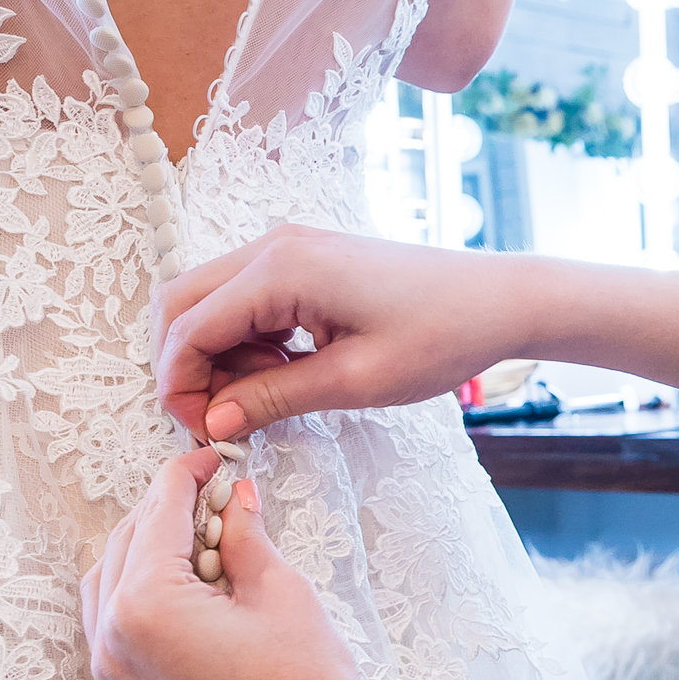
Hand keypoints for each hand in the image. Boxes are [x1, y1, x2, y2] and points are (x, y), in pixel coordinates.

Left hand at [82, 449, 405, 679]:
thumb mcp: (282, 594)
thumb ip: (244, 537)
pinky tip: (185, 590)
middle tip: (215, 496)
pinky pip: (111, 627)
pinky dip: (138, 596)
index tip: (213, 460)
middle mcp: (111, 637)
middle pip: (126, 544)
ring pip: (108, 584)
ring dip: (146, 552)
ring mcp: (111, 674)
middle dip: (166, 512)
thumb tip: (234, 497)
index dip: (187, 477)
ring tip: (201, 544)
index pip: (158, 514)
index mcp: (146, 604)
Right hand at [152, 224, 528, 442]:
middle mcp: (273, 246)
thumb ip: (274, 397)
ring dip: (219, 354)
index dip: (182, 385)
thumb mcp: (354, 381)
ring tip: (271, 394)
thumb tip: (213, 422)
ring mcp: (287, 248)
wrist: (496, 300)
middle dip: (189, 366)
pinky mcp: (304, 261)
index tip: (204, 433)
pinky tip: (286, 371)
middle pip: (183, 304)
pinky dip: (247, 339)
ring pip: (210, 302)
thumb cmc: (440, 336)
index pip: (190, 326)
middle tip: (223, 419)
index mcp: (280, 270)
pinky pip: (246, 300)